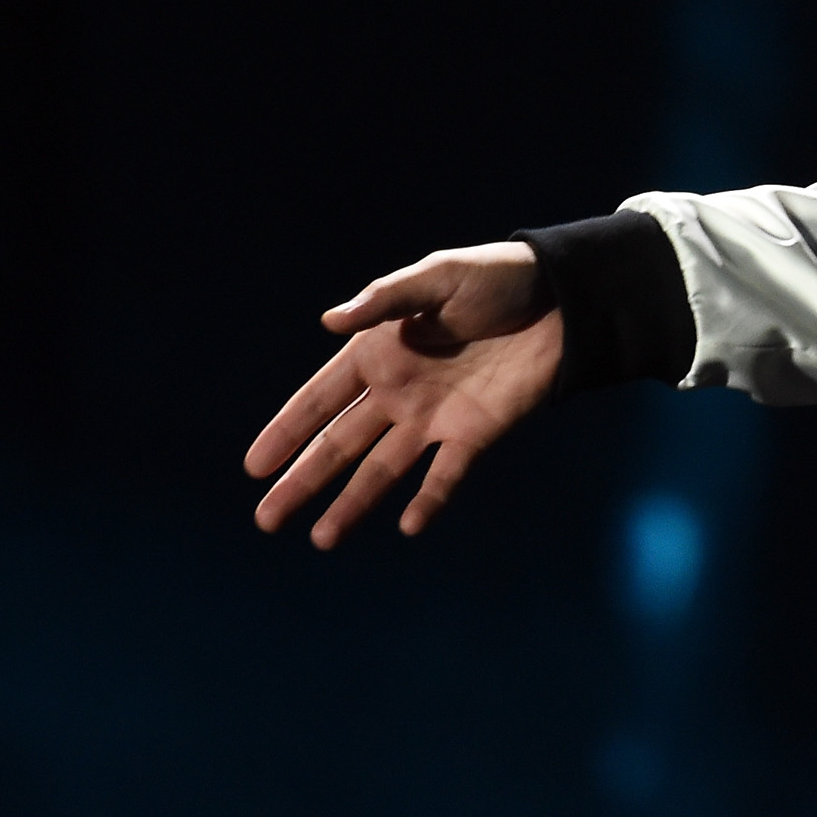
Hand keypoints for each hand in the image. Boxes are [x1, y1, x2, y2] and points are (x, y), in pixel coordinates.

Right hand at [244, 242, 561, 546]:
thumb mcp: (438, 277)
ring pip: (382, 470)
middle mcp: (398, 392)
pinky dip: (430, 500)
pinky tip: (409, 527)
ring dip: (353, 503)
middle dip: (304, 480)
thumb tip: (329, 320)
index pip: (320, 400)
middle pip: (340, 445)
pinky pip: (446, 475)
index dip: (287, 432)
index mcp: (378, 353)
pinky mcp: (475, 433)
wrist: (562, 299)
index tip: (254, 467)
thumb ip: (386, 301)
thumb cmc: (496, 279)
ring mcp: (434, 417)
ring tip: (322, 539)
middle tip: (266, 520)